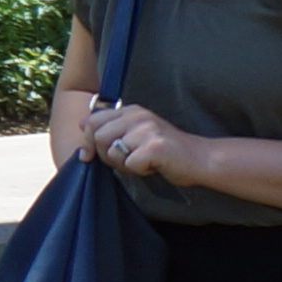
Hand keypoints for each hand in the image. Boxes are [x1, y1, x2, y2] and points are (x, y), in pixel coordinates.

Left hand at [85, 101, 203, 183]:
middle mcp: (138, 115)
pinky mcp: (155, 146)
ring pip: (111, 151)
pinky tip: (154, 166)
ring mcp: (147, 129)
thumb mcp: (137, 135)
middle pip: (98, 136)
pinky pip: (130, 164)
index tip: (95, 154)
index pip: (92, 121)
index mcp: (132, 110)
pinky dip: (139, 171)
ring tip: (142, 162)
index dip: (89, 140)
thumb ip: (111, 131)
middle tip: (127, 160)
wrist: (201, 159)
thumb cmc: (167, 152)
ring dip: (123, 164)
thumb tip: (80, 130)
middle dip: (106, 155)